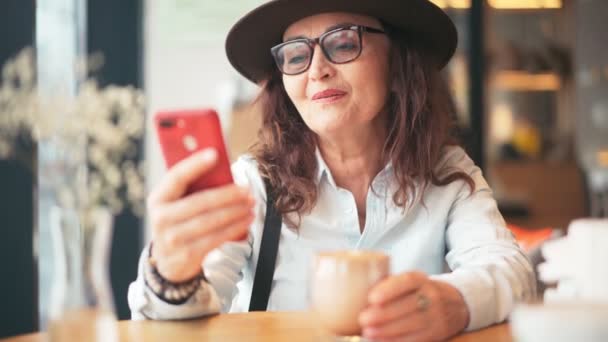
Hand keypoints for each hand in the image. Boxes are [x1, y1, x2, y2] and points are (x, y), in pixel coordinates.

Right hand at [147, 148, 255, 282]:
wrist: (168, 261)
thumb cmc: (179, 221)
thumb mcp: (178, 203)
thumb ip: (193, 186)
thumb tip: (219, 165)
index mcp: (158, 198)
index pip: (176, 177)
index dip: (195, 164)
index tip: (215, 153)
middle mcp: (161, 218)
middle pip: (200, 202)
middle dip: (228, 195)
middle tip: (247, 190)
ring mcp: (172, 239)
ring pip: (210, 221)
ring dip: (235, 212)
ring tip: (251, 204)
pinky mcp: (186, 255)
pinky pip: (215, 239)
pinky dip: (234, 228)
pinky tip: (246, 221)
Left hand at [359, 272, 469, 340]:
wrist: (455, 304)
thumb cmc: (419, 291)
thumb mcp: (409, 282)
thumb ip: (388, 285)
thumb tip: (354, 290)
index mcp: (422, 280)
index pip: (408, 281)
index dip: (390, 289)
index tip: (372, 298)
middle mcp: (432, 297)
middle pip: (409, 306)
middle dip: (384, 315)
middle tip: (363, 319)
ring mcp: (437, 317)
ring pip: (413, 325)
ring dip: (388, 331)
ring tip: (368, 332)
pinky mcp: (437, 334)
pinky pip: (416, 340)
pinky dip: (397, 341)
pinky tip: (381, 341)